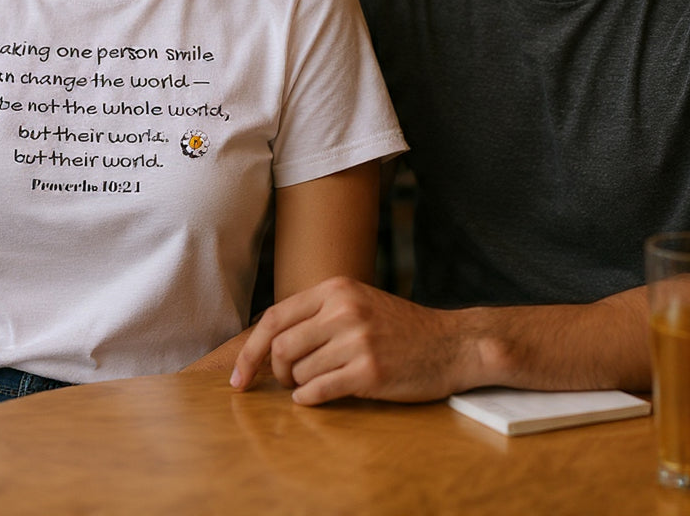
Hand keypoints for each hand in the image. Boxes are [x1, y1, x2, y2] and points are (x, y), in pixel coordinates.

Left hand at [229, 276, 483, 405]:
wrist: (451, 344)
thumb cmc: (399, 327)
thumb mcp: (357, 302)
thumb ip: (317, 313)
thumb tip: (267, 341)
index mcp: (335, 289)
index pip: (275, 317)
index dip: (250, 349)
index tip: (238, 376)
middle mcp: (343, 310)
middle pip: (280, 347)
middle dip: (276, 372)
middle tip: (287, 381)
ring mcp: (357, 340)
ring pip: (299, 372)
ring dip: (300, 385)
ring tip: (319, 382)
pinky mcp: (369, 372)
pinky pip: (319, 392)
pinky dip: (311, 399)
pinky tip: (320, 396)